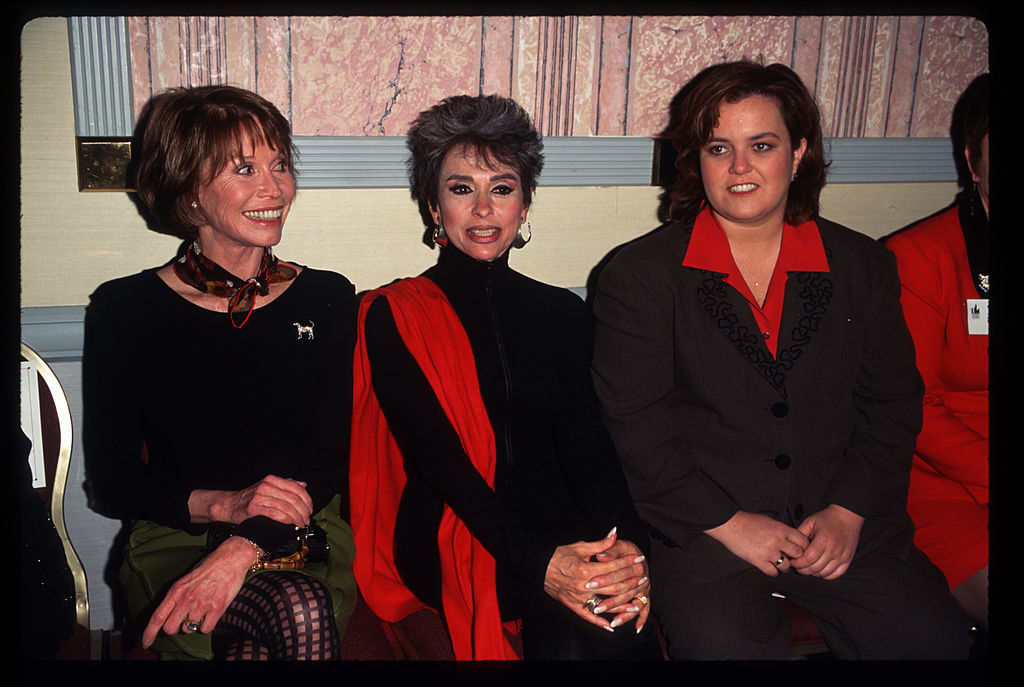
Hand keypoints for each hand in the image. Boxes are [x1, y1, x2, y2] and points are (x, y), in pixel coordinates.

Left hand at [141, 536, 258, 648]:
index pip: (157, 617)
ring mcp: (201, 605)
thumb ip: (177, 595)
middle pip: (170, 629)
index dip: (149, 633)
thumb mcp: (186, 578)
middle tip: (183, 620)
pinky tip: (211, 615)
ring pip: (188, 630)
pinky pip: (205, 629)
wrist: (231, 558)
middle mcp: (186, 599)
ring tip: (202, 611)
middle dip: (175, 628)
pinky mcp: (216, 609)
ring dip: (193, 625)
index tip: (146, 643)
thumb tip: (171, 613)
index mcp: (176, 591)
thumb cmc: (210, 566)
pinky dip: (207, 625)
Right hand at [189, 474, 313, 526]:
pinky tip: (291, 526)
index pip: (297, 488)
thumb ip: (286, 485)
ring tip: (301, 526)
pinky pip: (277, 515)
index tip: (310, 510)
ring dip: (298, 519)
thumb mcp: (268, 487)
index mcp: (272, 479)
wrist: (229, 506)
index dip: (307, 501)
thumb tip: (304, 485)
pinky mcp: (254, 508)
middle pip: (294, 499)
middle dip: (304, 512)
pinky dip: (288, 521)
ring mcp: (259, 496)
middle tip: (307, 521)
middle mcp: (266, 485)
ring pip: (287, 508)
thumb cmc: (251, 498)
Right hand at [543, 528, 640, 630]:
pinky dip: (600, 623)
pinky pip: (588, 616)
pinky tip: (611, 627)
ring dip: (623, 605)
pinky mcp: (573, 606)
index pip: (613, 567)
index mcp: (587, 569)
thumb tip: (615, 533)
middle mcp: (585, 586)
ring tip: (638, 604)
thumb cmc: (559, 555)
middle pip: (614, 585)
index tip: (639, 559)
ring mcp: (579, 598)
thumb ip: (600, 544)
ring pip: (605, 604)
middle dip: (631, 581)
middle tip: (644, 578)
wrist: (539, 567)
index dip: (628, 562)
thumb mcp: (580, 547)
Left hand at [591, 538, 651, 631]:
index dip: (604, 579)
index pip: (617, 574)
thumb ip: (609, 550)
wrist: (638, 553)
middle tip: (598, 608)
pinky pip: (645, 609)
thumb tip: (600, 556)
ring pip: (634, 604)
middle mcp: (643, 578)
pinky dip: (642, 619)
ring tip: (613, 622)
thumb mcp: (620, 546)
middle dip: (611, 601)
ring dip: (624, 614)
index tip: (591, 584)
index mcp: (636, 565)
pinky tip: (636, 628)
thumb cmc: (626, 550)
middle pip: (624, 592)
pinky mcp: (646, 596)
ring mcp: (645, 589)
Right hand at [705, 511, 809, 575]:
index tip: (800, 549)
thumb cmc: (747, 521)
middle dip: (795, 557)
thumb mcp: (769, 520)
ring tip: (780, 564)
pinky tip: (770, 567)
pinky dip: (773, 572)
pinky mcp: (758, 560)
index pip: (803, 541)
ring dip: (784, 566)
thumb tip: (790, 538)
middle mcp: (777, 541)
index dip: (803, 546)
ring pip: (787, 566)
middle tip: (791, 558)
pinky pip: (773, 572)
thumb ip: (781, 530)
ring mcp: (768, 552)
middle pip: (798, 554)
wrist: (730, 524)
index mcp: (781, 529)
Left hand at [790, 504, 863, 579]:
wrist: (847, 517)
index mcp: (824, 540)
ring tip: (806, 567)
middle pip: (815, 568)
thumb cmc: (828, 518)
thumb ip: (799, 533)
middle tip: (797, 566)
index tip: (792, 562)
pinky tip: (819, 570)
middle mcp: (834, 550)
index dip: (798, 563)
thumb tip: (790, 545)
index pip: (808, 558)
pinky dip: (825, 575)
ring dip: (813, 573)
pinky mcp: (847, 560)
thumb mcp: (811, 521)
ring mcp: (842, 556)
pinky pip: (835, 574)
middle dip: (803, 570)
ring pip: (824, 573)